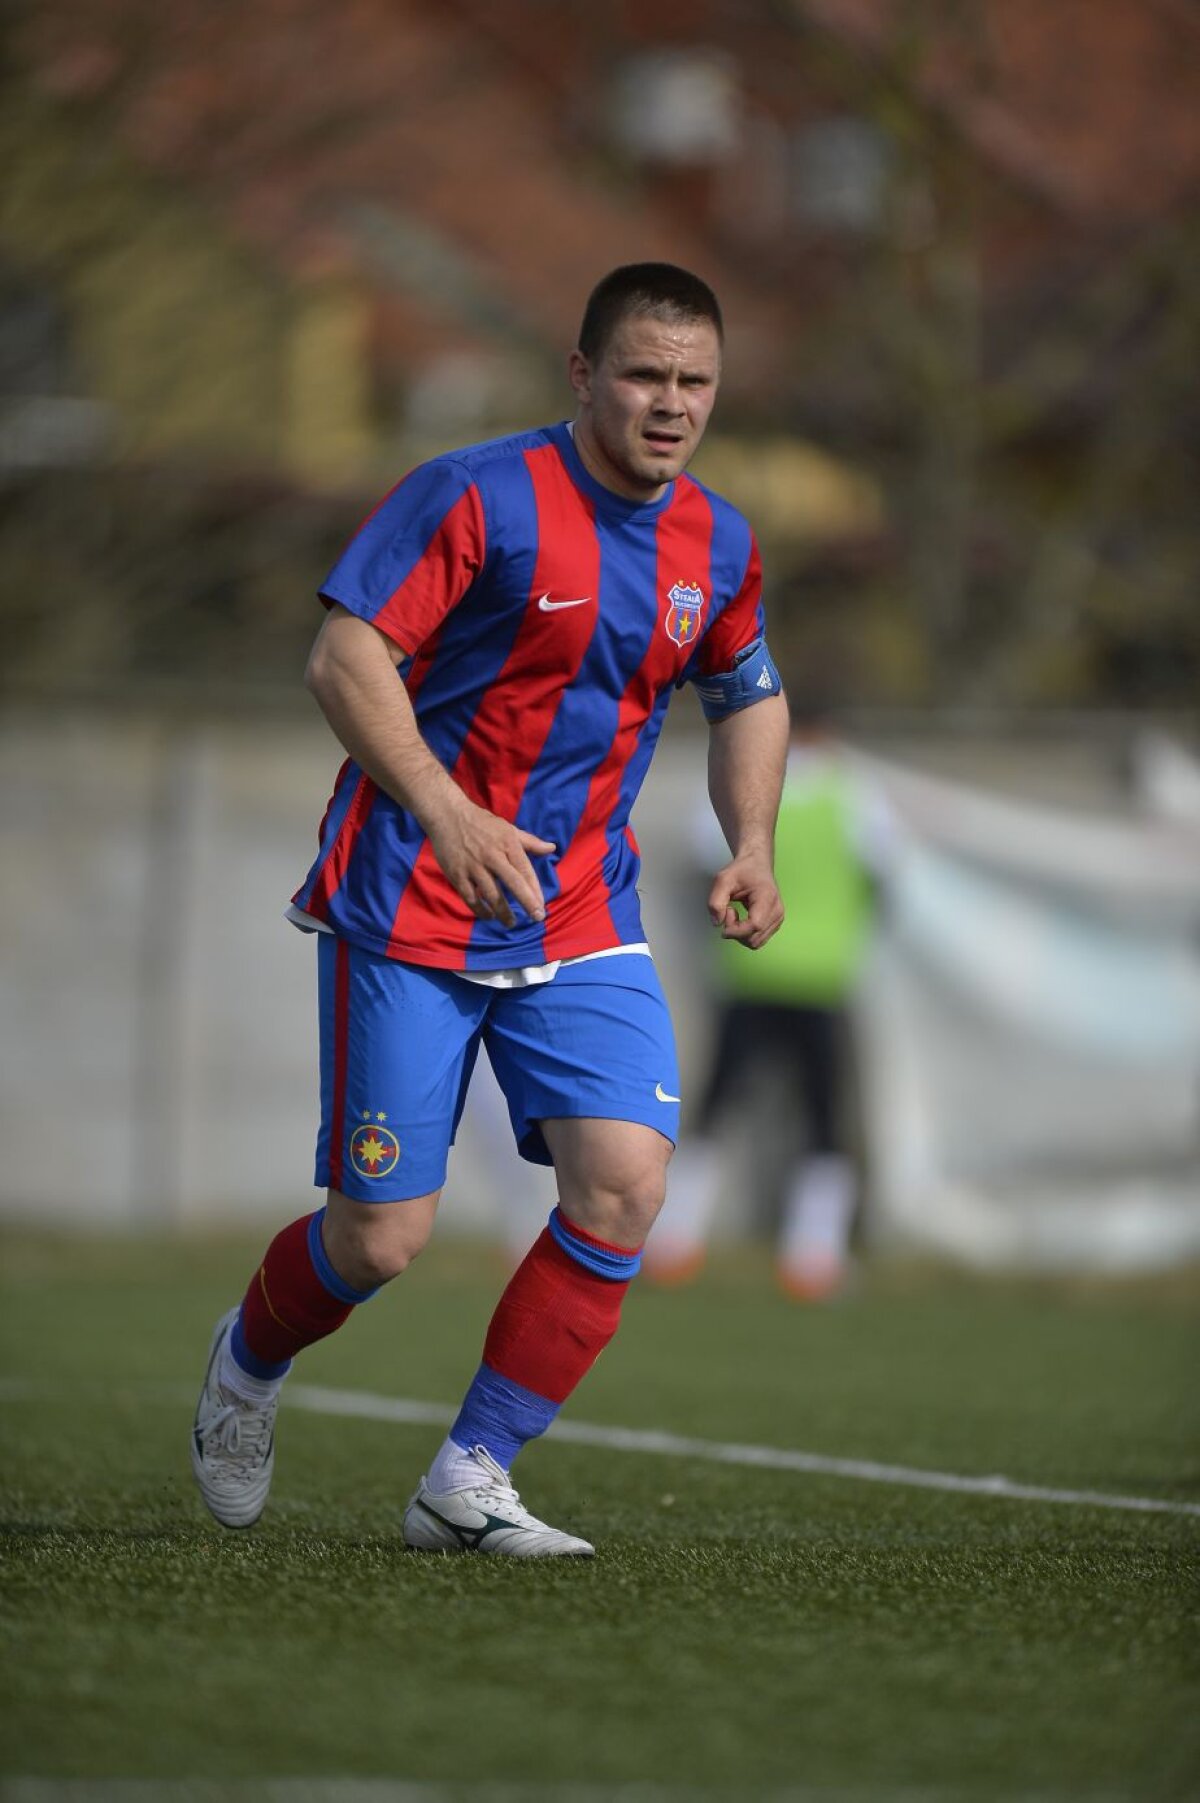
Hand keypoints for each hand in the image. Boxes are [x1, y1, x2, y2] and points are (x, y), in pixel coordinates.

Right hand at [426, 797, 554, 928]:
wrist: (447, 815)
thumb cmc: (481, 823)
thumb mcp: (508, 828)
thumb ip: (530, 842)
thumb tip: (552, 848)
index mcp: (507, 844)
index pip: (525, 871)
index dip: (535, 890)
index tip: (541, 906)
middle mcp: (492, 856)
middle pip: (513, 883)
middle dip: (527, 902)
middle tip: (537, 918)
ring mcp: (474, 866)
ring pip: (492, 894)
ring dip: (503, 912)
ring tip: (511, 922)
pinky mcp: (457, 874)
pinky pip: (470, 897)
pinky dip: (480, 910)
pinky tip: (489, 916)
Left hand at [707, 855, 783, 949]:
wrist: (756, 865)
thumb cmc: (742, 870)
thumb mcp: (722, 880)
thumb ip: (716, 901)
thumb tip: (717, 923)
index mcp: (767, 898)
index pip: (754, 926)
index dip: (735, 930)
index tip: (724, 917)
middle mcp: (776, 912)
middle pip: (754, 938)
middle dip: (735, 931)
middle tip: (728, 911)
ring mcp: (778, 919)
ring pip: (755, 942)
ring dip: (739, 934)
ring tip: (734, 914)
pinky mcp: (774, 924)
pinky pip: (757, 939)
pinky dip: (745, 934)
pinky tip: (741, 919)